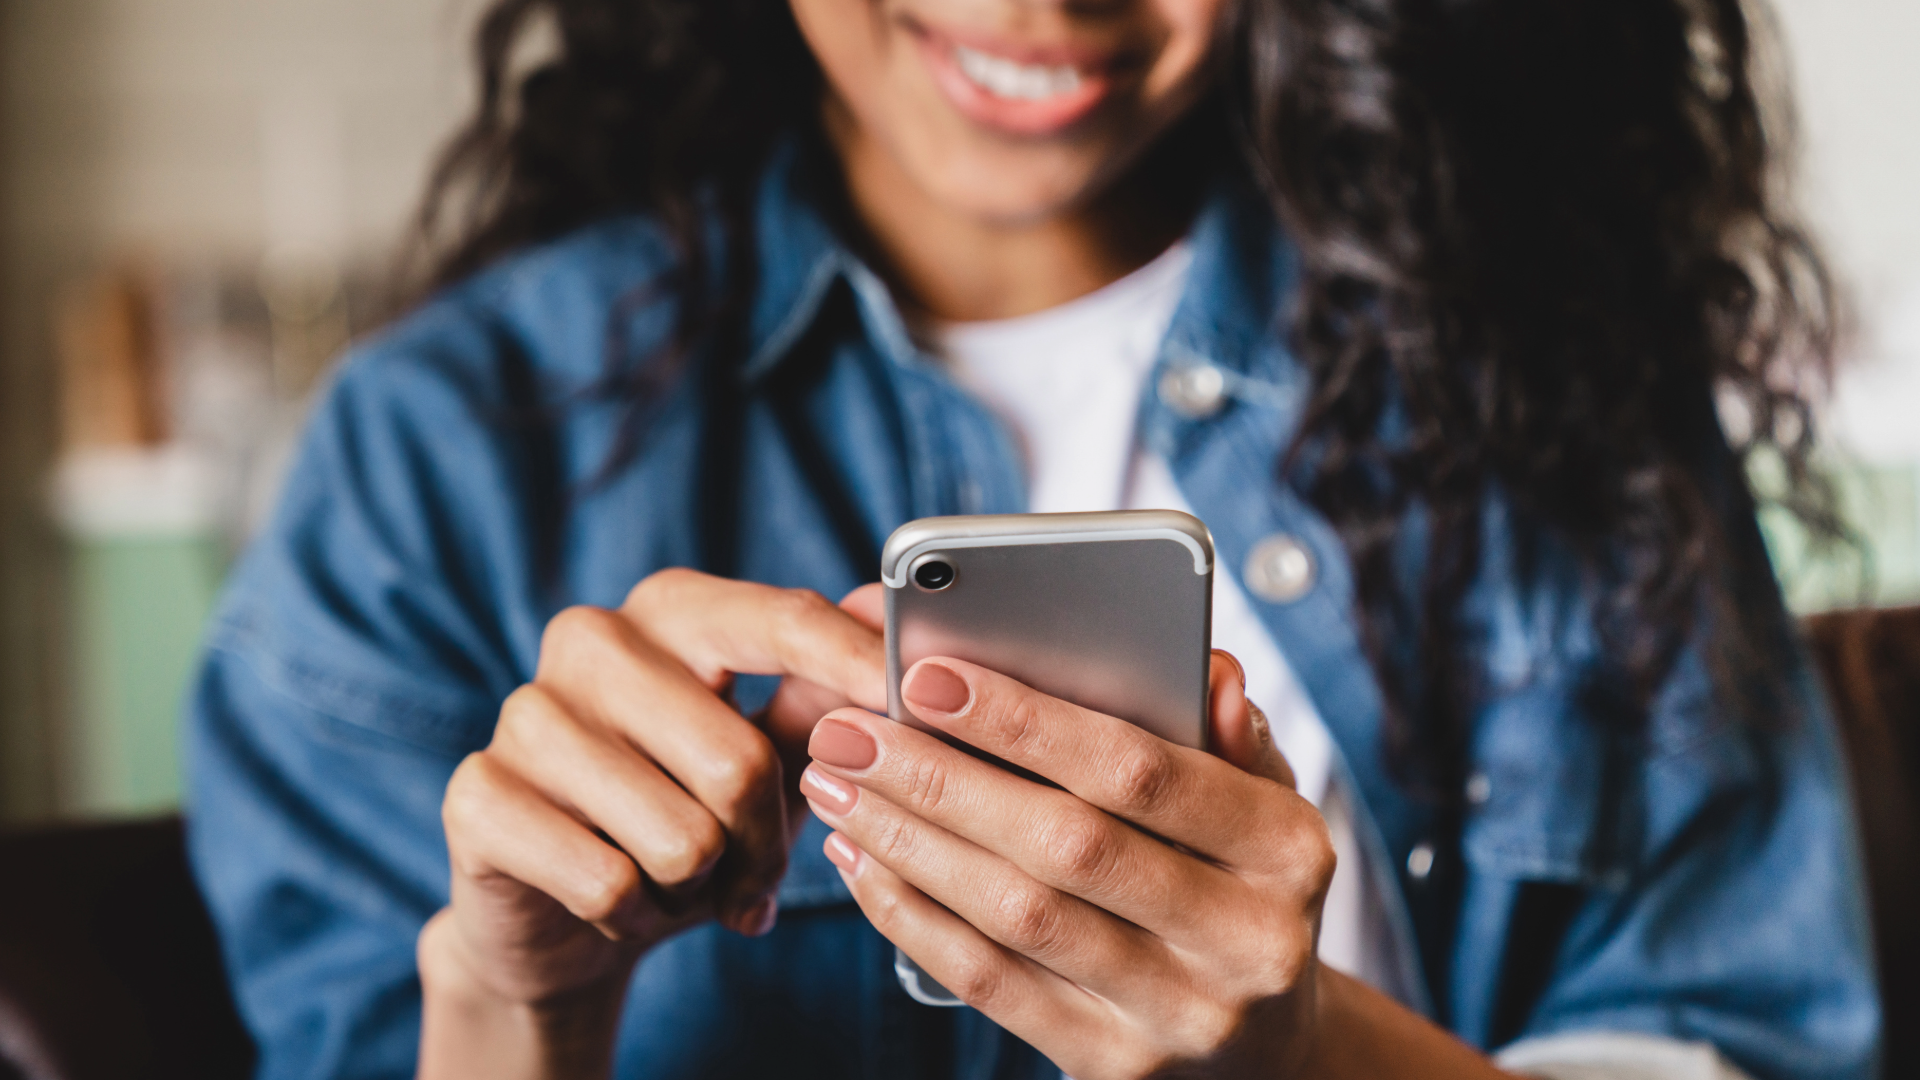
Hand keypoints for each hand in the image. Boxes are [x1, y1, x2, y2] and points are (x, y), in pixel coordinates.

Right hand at [419, 571, 886, 1079]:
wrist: (561, 913)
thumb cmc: (682, 814)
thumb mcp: (765, 756)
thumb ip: (823, 695)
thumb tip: (889, 617)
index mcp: (672, 609)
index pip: (779, 620)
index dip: (852, 664)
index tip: (907, 698)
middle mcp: (592, 639)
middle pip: (739, 761)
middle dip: (765, 845)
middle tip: (752, 874)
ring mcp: (526, 713)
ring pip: (681, 837)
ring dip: (699, 888)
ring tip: (677, 881)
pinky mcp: (478, 795)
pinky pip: (608, 883)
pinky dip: (635, 916)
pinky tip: (619, 902)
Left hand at [802, 652, 1506, 1079]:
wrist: (1270, 1045)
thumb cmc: (1241, 879)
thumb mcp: (1262, 798)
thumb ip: (1222, 727)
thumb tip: (1204, 667)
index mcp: (1287, 849)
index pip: (1141, 771)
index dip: (1027, 722)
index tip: (927, 676)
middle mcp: (1246, 940)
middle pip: (1065, 846)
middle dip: (939, 779)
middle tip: (847, 732)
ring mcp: (1178, 1015)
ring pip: (1016, 918)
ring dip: (908, 844)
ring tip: (836, 787)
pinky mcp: (1112, 1066)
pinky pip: (991, 984)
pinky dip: (913, 917)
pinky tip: (863, 862)